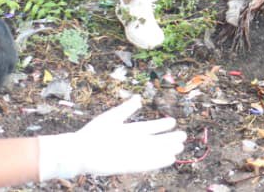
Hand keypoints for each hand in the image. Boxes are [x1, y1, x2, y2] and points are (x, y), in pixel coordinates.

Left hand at [38, 95, 184, 180]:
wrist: (80, 152)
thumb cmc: (94, 133)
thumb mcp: (112, 117)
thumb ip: (127, 109)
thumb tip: (139, 98)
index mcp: (129, 130)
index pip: (149, 127)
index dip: (161, 125)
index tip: (173, 122)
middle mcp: (133, 143)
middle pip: (155, 141)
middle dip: (169, 139)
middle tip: (183, 137)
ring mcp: (132, 154)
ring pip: (154, 152)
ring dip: (166, 151)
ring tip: (180, 149)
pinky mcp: (128, 165)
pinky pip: (147, 164)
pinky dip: (158, 162)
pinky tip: (169, 159)